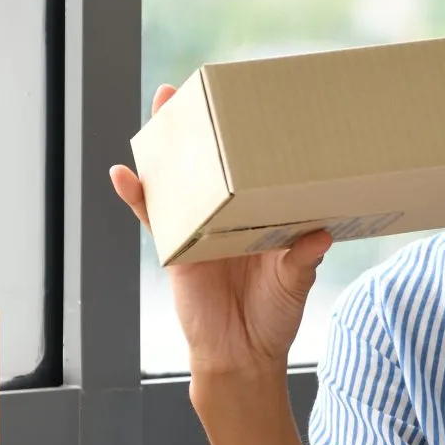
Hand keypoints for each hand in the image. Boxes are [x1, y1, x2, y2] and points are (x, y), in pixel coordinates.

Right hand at [111, 83, 333, 384]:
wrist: (243, 354)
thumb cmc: (274, 316)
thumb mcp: (296, 282)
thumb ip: (304, 258)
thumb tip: (320, 235)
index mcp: (260, 215)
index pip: (251, 170)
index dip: (247, 142)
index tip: (247, 104)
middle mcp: (226, 215)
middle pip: (208, 165)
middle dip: (198, 129)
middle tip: (191, 89)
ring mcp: (197, 227)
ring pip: (177, 180)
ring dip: (165, 147)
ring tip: (159, 108)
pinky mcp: (174, 248)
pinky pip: (152, 217)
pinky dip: (137, 195)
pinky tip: (124, 174)